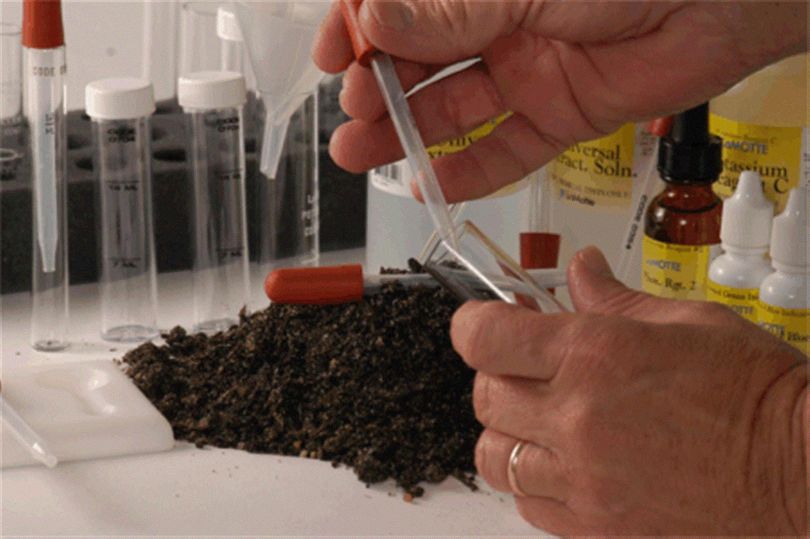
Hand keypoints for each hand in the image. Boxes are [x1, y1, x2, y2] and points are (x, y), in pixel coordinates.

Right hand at [313, 0, 805, 201]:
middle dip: (381, 88)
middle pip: (423, 63)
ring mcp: (530, 72)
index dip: (362, 29)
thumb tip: (374, 19)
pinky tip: (432, 184)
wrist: (726, 2)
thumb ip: (449, 15)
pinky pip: (508, 149)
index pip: (405, 7)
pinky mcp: (562, 115)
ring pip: (455, 108)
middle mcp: (503, 24)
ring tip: (361, 154)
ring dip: (407, 133)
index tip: (337, 56)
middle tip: (355, 113)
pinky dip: (471, 171)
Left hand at [451, 247, 806, 534]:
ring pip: (494, 456)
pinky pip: (527, 504)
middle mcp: (578, 419)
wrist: (804, 472)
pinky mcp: (598, 528)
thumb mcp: (687, 321)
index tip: (486, 323)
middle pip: (484, 396)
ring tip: (543, 419)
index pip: (484, 337)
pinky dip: (532, 480)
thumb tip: (580, 270)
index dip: (474, 324)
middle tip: (528, 367)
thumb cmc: (757, 392)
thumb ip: (613, 298)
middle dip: (497, 374)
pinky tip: (564, 463)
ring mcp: (585, 480)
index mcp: (595, 354)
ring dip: (508, 431)